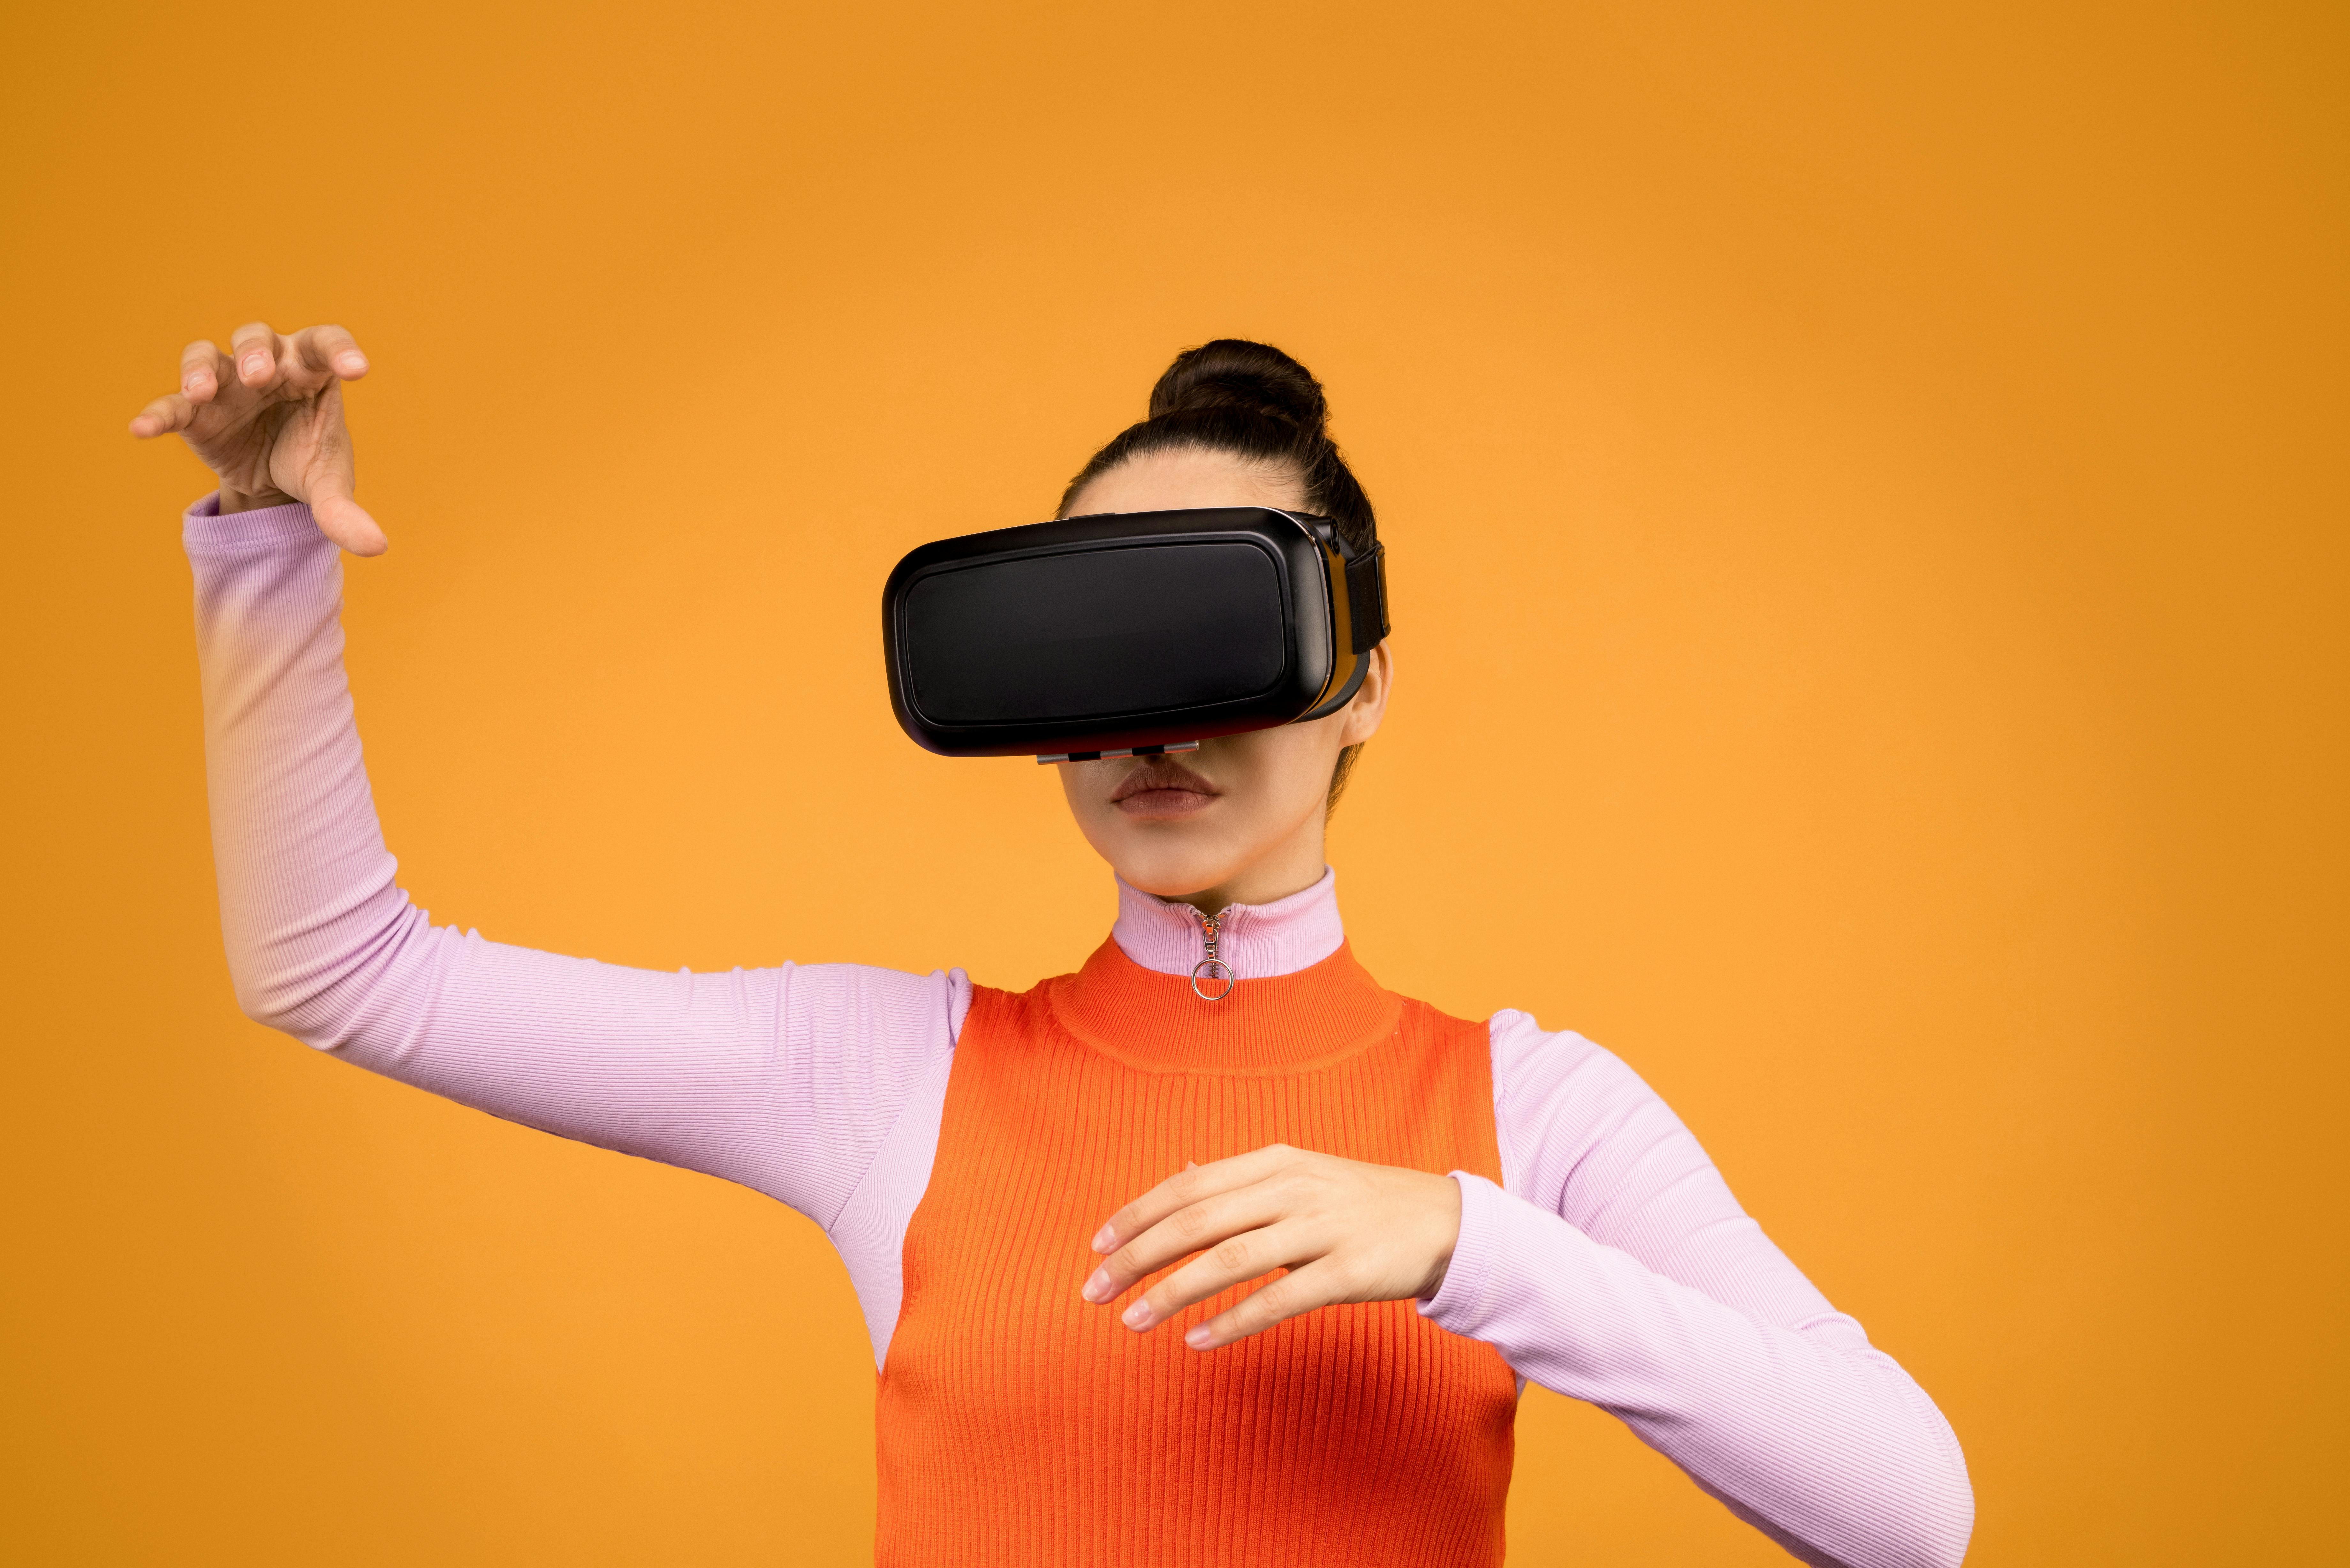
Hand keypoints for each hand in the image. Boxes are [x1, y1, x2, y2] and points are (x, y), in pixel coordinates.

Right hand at [128, 321, 384, 553]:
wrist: (269, 483)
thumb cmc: (306, 460)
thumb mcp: (328, 485)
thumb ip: (346, 512)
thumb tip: (376, 548)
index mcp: (311, 371)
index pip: (325, 344)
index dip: (340, 349)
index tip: (357, 369)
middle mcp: (268, 365)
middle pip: (258, 338)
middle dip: (257, 353)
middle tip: (261, 377)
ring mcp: (226, 383)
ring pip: (207, 355)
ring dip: (202, 369)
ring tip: (200, 393)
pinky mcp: (194, 411)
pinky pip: (171, 405)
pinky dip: (157, 414)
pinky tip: (142, 430)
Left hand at [1080, 1144, 1462, 1350]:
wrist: (1445, 1222)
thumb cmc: (1360, 1203)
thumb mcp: (1299, 1176)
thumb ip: (1238, 1181)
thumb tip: (1178, 1177)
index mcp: (1275, 1161)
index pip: (1187, 1185)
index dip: (1137, 1214)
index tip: (1097, 1245)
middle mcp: (1293, 1188)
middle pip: (1196, 1220)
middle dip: (1137, 1256)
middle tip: (1094, 1291)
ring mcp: (1322, 1228)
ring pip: (1229, 1258)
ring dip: (1172, 1291)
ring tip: (1132, 1320)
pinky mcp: (1348, 1271)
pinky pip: (1278, 1299)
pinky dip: (1232, 1321)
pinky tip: (1197, 1340)